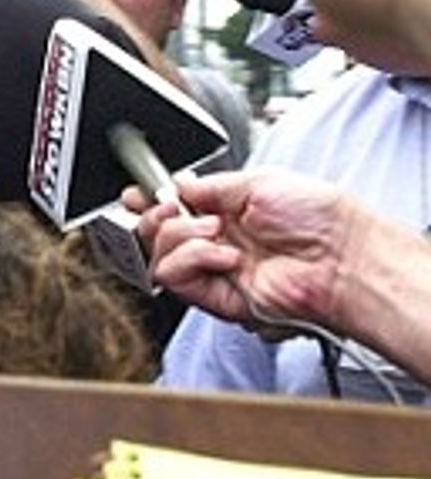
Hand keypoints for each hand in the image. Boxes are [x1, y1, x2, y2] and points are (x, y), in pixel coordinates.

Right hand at [134, 169, 353, 328]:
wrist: (343, 257)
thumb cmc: (318, 217)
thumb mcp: (257, 181)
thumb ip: (209, 186)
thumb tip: (177, 186)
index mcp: (226, 212)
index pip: (172, 209)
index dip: (147, 202)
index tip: (135, 194)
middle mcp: (217, 242)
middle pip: (156, 234)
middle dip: (154, 215)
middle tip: (172, 206)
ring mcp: (217, 271)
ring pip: (159, 256)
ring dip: (178, 236)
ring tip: (214, 231)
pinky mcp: (220, 298)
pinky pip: (177, 278)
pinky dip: (193, 259)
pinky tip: (222, 254)